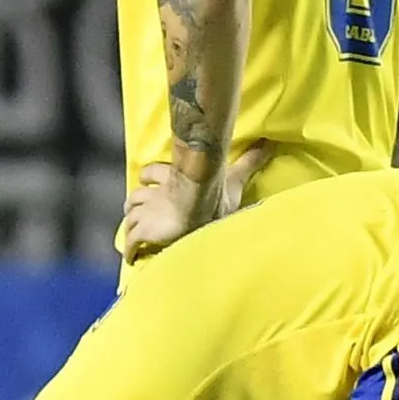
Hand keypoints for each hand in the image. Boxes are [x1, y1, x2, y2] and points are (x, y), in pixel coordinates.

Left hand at [117, 141, 270, 262]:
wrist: (196, 207)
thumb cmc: (213, 194)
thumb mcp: (233, 178)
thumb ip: (248, 162)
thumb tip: (268, 143)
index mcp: (172, 179)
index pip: (152, 173)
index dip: (150, 175)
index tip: (147, 179)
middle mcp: (156, 195)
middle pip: (136, 195)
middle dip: (136, 201)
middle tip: (135, 207)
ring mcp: (147, 214)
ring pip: (131, 215)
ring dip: (131, 220)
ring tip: (132, 228)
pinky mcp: (143, 232)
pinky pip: (131, 241)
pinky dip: (130, 248)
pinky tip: (130, 256)